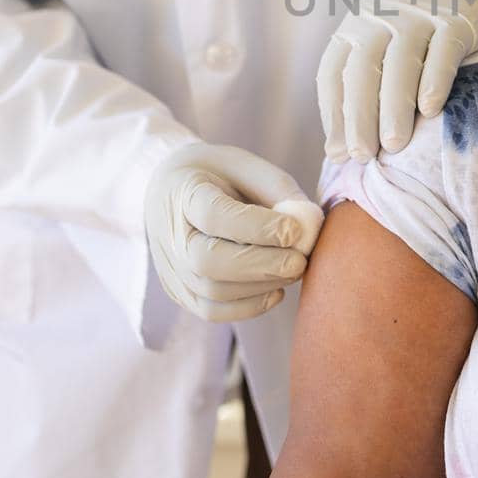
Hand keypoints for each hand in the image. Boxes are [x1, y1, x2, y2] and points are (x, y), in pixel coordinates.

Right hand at [144, 143, 324, 321]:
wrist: (172, 192)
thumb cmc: (219, 175)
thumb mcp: (247, 166)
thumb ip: (278, 191)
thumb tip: (310, 225)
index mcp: (182, 192)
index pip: (213, 215)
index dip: (257, 226)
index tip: (295, 229)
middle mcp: (168, 234)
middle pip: (207, 261)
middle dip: (262, 265)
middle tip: (300, 261)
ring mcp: (170, 268)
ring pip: (212, 291)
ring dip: (261, 286)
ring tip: (294, 270)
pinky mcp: (179, 292)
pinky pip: (212, 311)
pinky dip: (249, 306)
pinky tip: (276, 290)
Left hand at [317, 0, 477, 161]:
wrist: (469, 3)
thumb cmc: (419, 48)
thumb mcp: (382, 61)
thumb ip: (360, 99)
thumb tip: (336, 154)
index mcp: (354, 28)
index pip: (334, 73)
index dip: (334, 116)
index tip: (340, 154)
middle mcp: (381, 16)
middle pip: (363, 68)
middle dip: (360, 115)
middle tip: (363, 155)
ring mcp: (419, 13)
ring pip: (401, 61)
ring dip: (394, 107)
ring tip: (393, 145)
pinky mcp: (456, 18)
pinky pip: (443, 50)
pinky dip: (435, 81)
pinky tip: (430, 111)